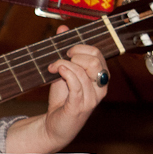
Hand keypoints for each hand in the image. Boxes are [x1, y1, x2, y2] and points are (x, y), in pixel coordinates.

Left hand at [39, 35, 108, 149]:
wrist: (55, 124)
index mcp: (100, 76)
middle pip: (93, 60)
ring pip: (82, 70)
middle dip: (73, 55)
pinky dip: (65, 73)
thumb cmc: (62, 98)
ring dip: (62, 65)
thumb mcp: (64, 71)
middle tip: (59, 60)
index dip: (80, 47)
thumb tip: (63, 29)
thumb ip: (65, 51)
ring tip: (52, 68)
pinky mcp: (80, 106)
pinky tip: (56, 72)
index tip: (66, 51)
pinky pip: (76, 84)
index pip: (97, 53)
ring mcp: (92, 98)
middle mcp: (100, 86)